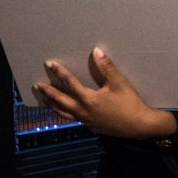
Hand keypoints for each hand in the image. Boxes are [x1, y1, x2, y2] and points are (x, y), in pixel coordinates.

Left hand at [33, 47, 177, 139]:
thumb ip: (106, 67)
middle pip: (60, 100)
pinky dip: (63, 113)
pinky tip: (62, 110)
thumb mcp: (119, 82)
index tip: (49, 64)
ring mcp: (86, 120)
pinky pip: (72, 118)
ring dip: (53, 105)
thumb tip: (96, 51)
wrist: (140, 126)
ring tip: (43, 99)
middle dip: (48, 92)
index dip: (59, 72)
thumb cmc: (130, 103)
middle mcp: (84, 111)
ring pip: (64, 113)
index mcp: (89, 99)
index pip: (69, 83)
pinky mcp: (91, 126)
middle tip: (37, 86)